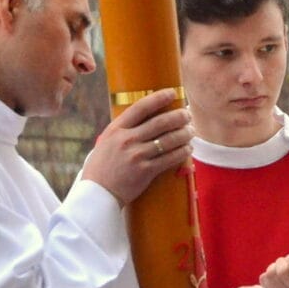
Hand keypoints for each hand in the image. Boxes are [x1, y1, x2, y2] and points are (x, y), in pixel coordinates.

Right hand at [83, 88, 193, 204]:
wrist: (97, 194)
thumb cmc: (102, 167)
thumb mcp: (106, 142)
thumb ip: (123, 130)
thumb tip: (145, 118)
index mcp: (116, 129)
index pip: (141, 107)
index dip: (159, 97)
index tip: (172, 92)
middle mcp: (127, 140)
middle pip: (160, 122)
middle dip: (179, 116)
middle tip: (187, 115)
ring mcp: (137, 156)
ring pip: (169, 140)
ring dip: (184, 134)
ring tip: (191, 131)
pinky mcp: (145, 171)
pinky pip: (170, 158)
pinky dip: (182, 152)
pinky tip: (188, 149)